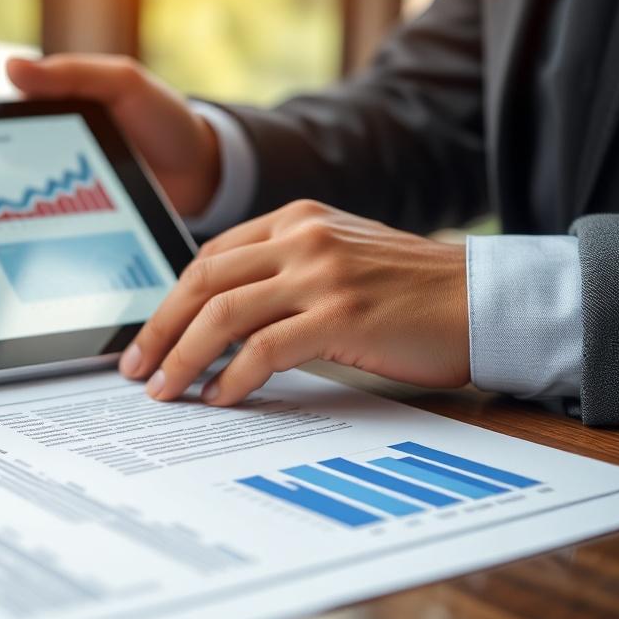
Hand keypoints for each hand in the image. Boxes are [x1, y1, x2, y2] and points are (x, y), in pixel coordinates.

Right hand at [6, 54, 219, 215]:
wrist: (203, 173)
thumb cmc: (165, 119)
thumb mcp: (123, 84)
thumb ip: (73, 74)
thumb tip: (11, 67)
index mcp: (59, 108)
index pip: (11, 116)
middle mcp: (57, 146)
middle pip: (11, 159)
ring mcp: (67, 183)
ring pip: (27, 194)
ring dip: (19, 203)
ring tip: (2, 215)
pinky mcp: (81, 216)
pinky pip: (55, 221)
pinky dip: (44, 225)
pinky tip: (32, 233)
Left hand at [118, 200, 469, 404]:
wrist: (482, 299)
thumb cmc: (410, 289)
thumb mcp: (338, 257)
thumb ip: (283, 272)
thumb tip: (219, 320)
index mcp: (295, 219)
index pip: (209, 258)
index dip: (169, 301)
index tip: (149, 337)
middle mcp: (302, 237)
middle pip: (203, 281)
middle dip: (160, 329)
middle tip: (136, 368)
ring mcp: (321, 274)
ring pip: (222, 314)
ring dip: (184, 357)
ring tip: (166, 391)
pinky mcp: (341, 315)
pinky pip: (264, 349)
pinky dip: (234, 378)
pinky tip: (221, 398)